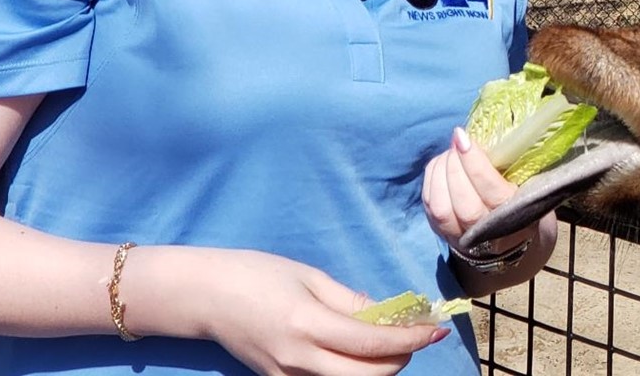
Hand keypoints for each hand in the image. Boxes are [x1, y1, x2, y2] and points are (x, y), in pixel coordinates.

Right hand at [180, 248, 445, 375]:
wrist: (203, 296)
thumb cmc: (255, 274)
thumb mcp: (308, 276)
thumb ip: (349, 301)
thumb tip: (385, 315)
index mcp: (307, 324)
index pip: (373, 343)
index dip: (411, 339)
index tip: (436, 328)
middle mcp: (299, 359)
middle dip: (401, 359)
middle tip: (415, 335)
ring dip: (379, 368)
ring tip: (391, 342)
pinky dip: (353, 371)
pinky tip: (359, 350)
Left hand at [423, 127, 555, 291]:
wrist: (506, 238)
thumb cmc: (519, 200)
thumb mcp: (527, 185)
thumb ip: (513, 165)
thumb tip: (484, 134)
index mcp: (513, 218)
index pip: (490, 191)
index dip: (474, 163)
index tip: (464, 137)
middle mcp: (486, 233)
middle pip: (463, 202)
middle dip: (455, 166)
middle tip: (458, 143)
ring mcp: (460, 236)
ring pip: (441, 207)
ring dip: (440, 172)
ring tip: (449, 153)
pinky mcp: (441, 232)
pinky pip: (429, 205)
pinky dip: (431, 178)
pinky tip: (441, 164)